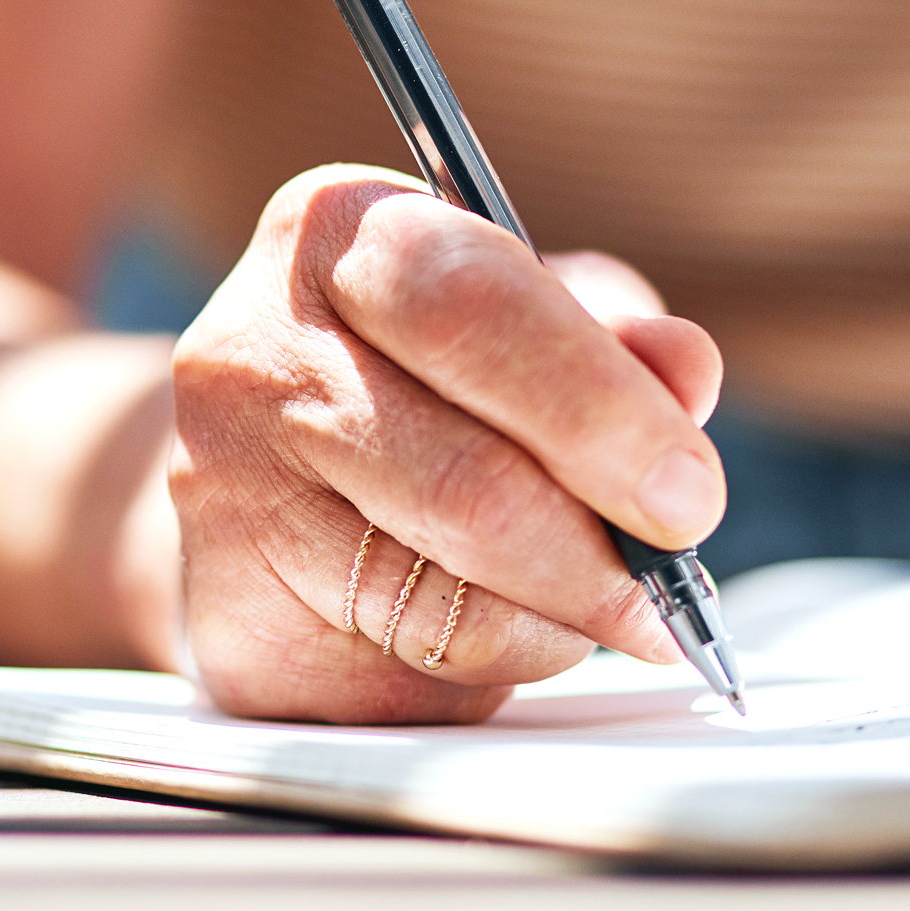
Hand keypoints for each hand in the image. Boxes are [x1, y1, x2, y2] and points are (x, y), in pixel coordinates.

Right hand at [169, 165, 725, 722]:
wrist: (260, 480)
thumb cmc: (418, 380)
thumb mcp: (525, 316)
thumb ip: (612, 338)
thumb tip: (685, 371)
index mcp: (339, 232)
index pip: (474, 309)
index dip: (600, 409)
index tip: (688, 493)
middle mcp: (256, 353)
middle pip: (466, 483)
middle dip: (600, 552)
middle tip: (670, 589)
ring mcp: (221, 495)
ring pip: (448, 602)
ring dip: (556, 622)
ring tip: (580, 598)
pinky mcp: (233, 625)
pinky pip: (413, 678)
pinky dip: (491, 669)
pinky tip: (484, 626)